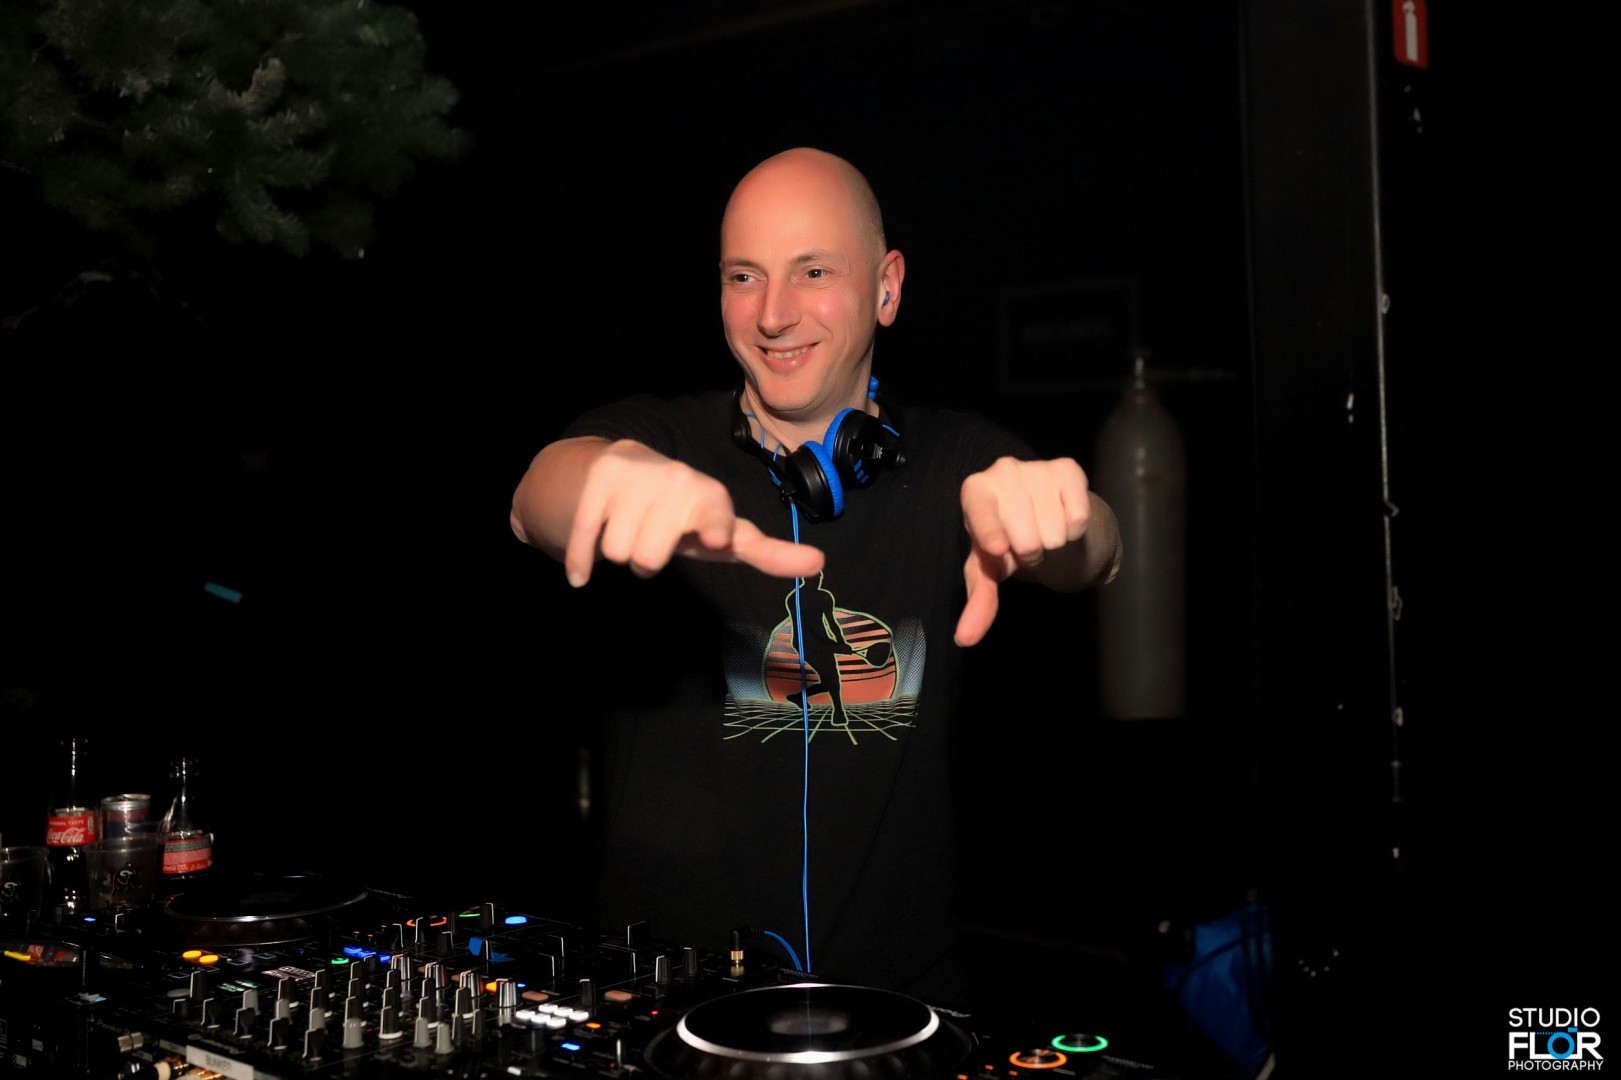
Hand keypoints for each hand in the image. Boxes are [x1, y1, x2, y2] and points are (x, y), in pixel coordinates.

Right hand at [565, 440, 822, 586]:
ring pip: (618, 552)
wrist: (628, 471)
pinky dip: (580, 562)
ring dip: (621, 555)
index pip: (712, 514)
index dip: (712, 525)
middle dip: (647, 561)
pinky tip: (582, 574)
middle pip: (648, 557)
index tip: (716, 535)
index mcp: (710, 496)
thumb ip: (769, 552)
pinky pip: (584, 537)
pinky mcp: (600, 478)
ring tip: (632, 533)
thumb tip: (819, 562)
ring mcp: (636, 476)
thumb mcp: (727, 533)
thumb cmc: (687, 516)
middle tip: (655, 542)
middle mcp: (675, 479)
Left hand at [955, 456, 1093, 646]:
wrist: (1042, 509)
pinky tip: (1062, 518)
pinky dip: (1074, 530)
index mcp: (975, 491)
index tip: (998, 549)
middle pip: (1026, 539)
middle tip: (1026, 544)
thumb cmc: (1007, 540)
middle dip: (1030, 553)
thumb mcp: (990, 568)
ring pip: (1054, 532)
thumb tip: (964, 638)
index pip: (982, 514)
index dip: (991, 534)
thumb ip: (979, 599)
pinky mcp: (1068, 467)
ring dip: (1052, 543)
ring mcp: (1035, 467)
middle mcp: (1002, 470)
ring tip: (1043, 531)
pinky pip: (1078, 517)